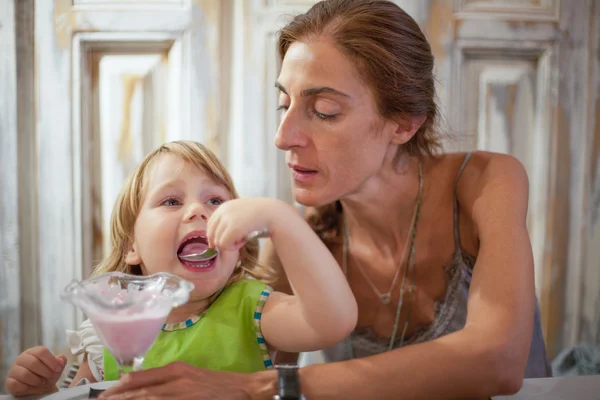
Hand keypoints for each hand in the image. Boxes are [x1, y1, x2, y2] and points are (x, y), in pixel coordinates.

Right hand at [4, 346, 66, 395]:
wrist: (37, 388)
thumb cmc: (46, 375)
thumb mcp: (56, 368)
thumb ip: (61, 361)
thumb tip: (61, 359)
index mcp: (33, 352)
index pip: (41, 351)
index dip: (51, 361)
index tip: (58, 369)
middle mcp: (22, 358)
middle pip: (33, 362)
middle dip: (45, 372)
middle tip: (50, 378)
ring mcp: (14, 369)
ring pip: (25, 374)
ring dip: (37, 381)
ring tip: (42, 382)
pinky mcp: (9, 381)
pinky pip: (17, 384)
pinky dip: (27, 387)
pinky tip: (32, 387)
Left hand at [97, 361, 275, 399]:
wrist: (245, 389)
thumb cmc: (217, 384)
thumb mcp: (190, 376)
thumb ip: (166, 379)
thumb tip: (139, 385)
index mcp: (175, 369)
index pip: (141, 378)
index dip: (121, 387)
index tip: (104, 395)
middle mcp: (176, 379)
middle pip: (140, 391)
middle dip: (117, 398)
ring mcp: (183, 393)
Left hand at [207, 198, 291, 249]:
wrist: (272, 212)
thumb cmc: (259, 215)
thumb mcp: (241, 213)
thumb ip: (229, 221)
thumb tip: (216, 239)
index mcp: (224, 206)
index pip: (210, 225)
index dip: (215, 235)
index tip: (226, 241)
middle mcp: (222, 211)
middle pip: (211, 234)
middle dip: (221, 241)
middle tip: (236, 241)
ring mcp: (227, 219)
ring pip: (217, 241)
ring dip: (229, 244)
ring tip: (242, 240)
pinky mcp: (232, 229)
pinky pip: (224, 244)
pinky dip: (234, 247)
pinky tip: (244, 241)